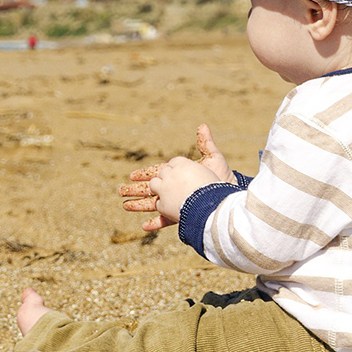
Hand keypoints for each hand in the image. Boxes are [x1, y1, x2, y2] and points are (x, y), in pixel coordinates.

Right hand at [118, 124, 235, 231]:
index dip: (144, 175)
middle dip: (135, 190)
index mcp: (179, 175)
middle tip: (120, 191)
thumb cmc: (224, 177)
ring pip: (154, 205)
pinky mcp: (182, 215)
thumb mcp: (214, 158)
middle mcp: (176, 189)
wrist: (231, 196)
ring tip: (124, 206)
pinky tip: (143, 226)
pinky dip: (154, 223)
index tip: (131, 176)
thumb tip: (202, 125)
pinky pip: (166, 220)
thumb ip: (206, 143)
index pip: (157, 173)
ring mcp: (178, 203)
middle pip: (151, 189)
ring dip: (139, 205)